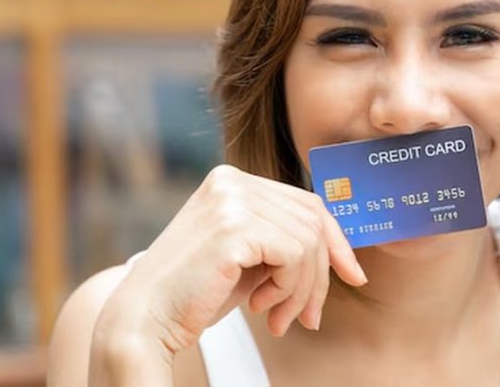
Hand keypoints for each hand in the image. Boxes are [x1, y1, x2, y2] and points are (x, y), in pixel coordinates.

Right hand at [95, 164, 366, 361]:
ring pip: (308, 241)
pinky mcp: (234, 226)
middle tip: (307, 317)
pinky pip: (294, 256)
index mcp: (233, 180)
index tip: (353, 275)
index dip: (336, 240)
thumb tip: (342, 253)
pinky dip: (289, 289)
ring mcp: (232, 200)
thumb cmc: (195, 293)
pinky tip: (260, 307)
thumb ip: (284, 241)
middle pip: (312, 221)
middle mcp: (232, 181)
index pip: (306, 202)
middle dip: (319, 276)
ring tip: (276, 316)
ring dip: (301, 290)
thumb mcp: (249, 257)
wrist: (145, 319)